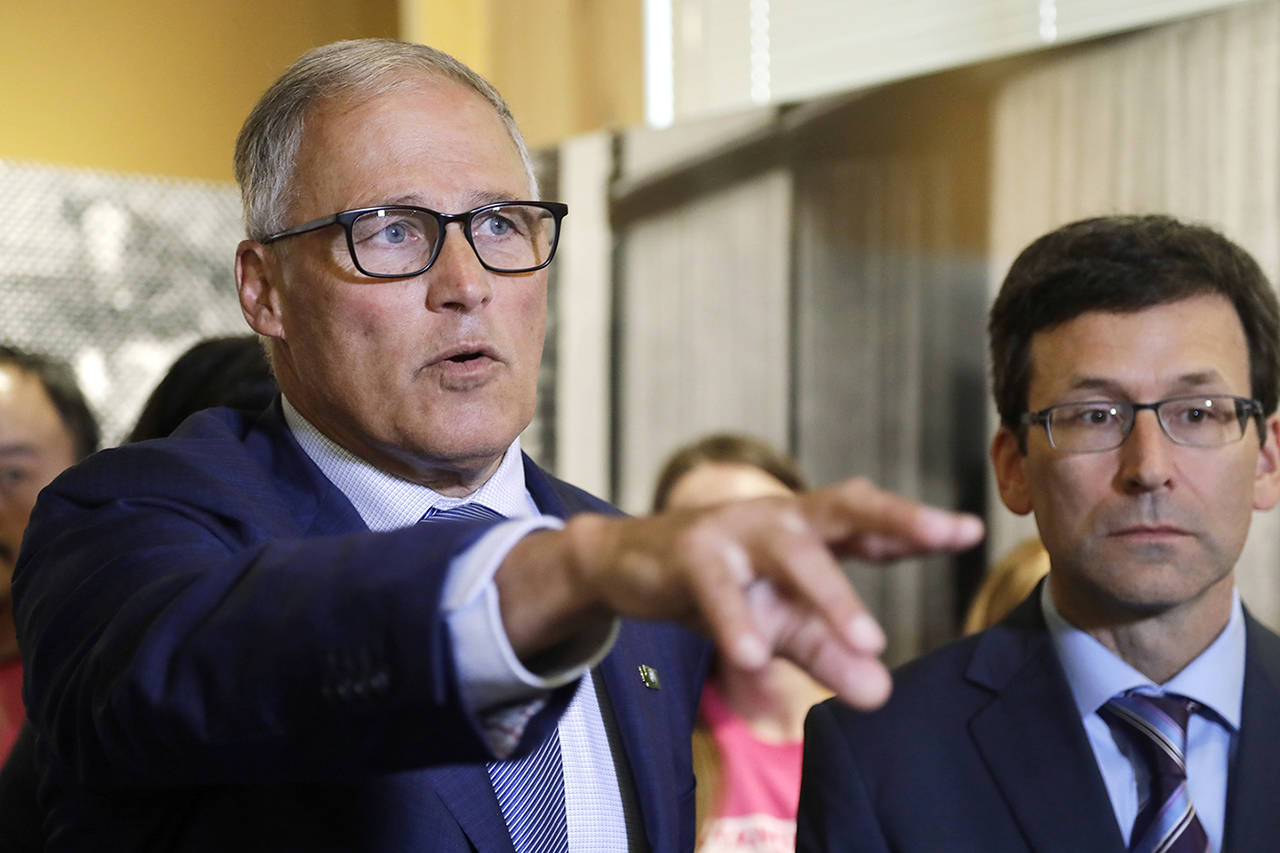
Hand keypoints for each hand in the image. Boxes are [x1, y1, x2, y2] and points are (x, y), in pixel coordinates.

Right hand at [498, 477, 982, 709]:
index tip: (970, 530)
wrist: (629, 566)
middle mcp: (780, 518)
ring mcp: (735, 529)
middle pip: (846, 507)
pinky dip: (737, 621)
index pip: (872, 521)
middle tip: (946, 534)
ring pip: (792, 552)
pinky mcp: (690, 553)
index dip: (919, 524)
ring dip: (831, 595)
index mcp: (810, 528)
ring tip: (869, 640)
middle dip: (898, 518)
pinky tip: (754, 657)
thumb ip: (828, 651)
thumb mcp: (780, 622)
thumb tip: (879, 694)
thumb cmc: (721, 584)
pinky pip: (719, 588)